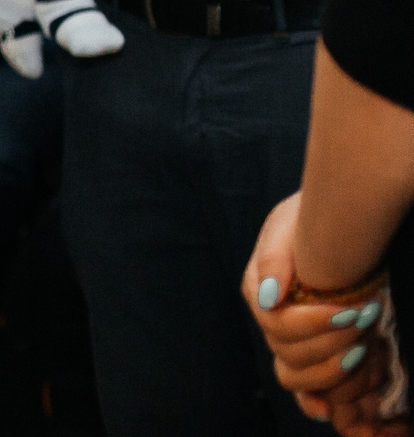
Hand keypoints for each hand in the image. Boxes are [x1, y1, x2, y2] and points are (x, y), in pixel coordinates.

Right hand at [244, 194, 394, 426]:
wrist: (331, 226)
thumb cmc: (307, 221)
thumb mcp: (288, 225)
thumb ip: (273, 257)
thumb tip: (268, 298)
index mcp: (258, 289)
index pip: (277, 324)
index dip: (315, 324)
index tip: (354, 310)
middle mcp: (270, 319)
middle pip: (288, 353)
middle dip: (332, 343)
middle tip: (366, 320)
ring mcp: (289, 340)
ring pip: (296, 376)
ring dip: (334, 369)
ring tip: (365, 346)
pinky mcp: (311, 353)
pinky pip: (306, 389)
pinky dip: (320, 398)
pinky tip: (335, 401)